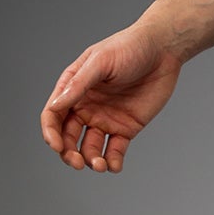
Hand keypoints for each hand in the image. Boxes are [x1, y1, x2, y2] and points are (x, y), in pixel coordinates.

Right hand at [40, 24, 182, 172]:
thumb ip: (78, 85)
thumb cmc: (128, 48)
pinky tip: (114, 166)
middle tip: (77, 162)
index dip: (51, 133)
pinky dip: (113, 162)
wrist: (162, 52)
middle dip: (69, 153)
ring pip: (91, 148)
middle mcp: (86, 107)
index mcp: (73, 89)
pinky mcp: (126, 128)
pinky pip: (116, 151)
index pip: (53, 116)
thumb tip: (55, 106)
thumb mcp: (100, 62)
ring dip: (91, 160)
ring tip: (100, 165)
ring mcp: (106, 119)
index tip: (57, 146)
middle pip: (69, 137)